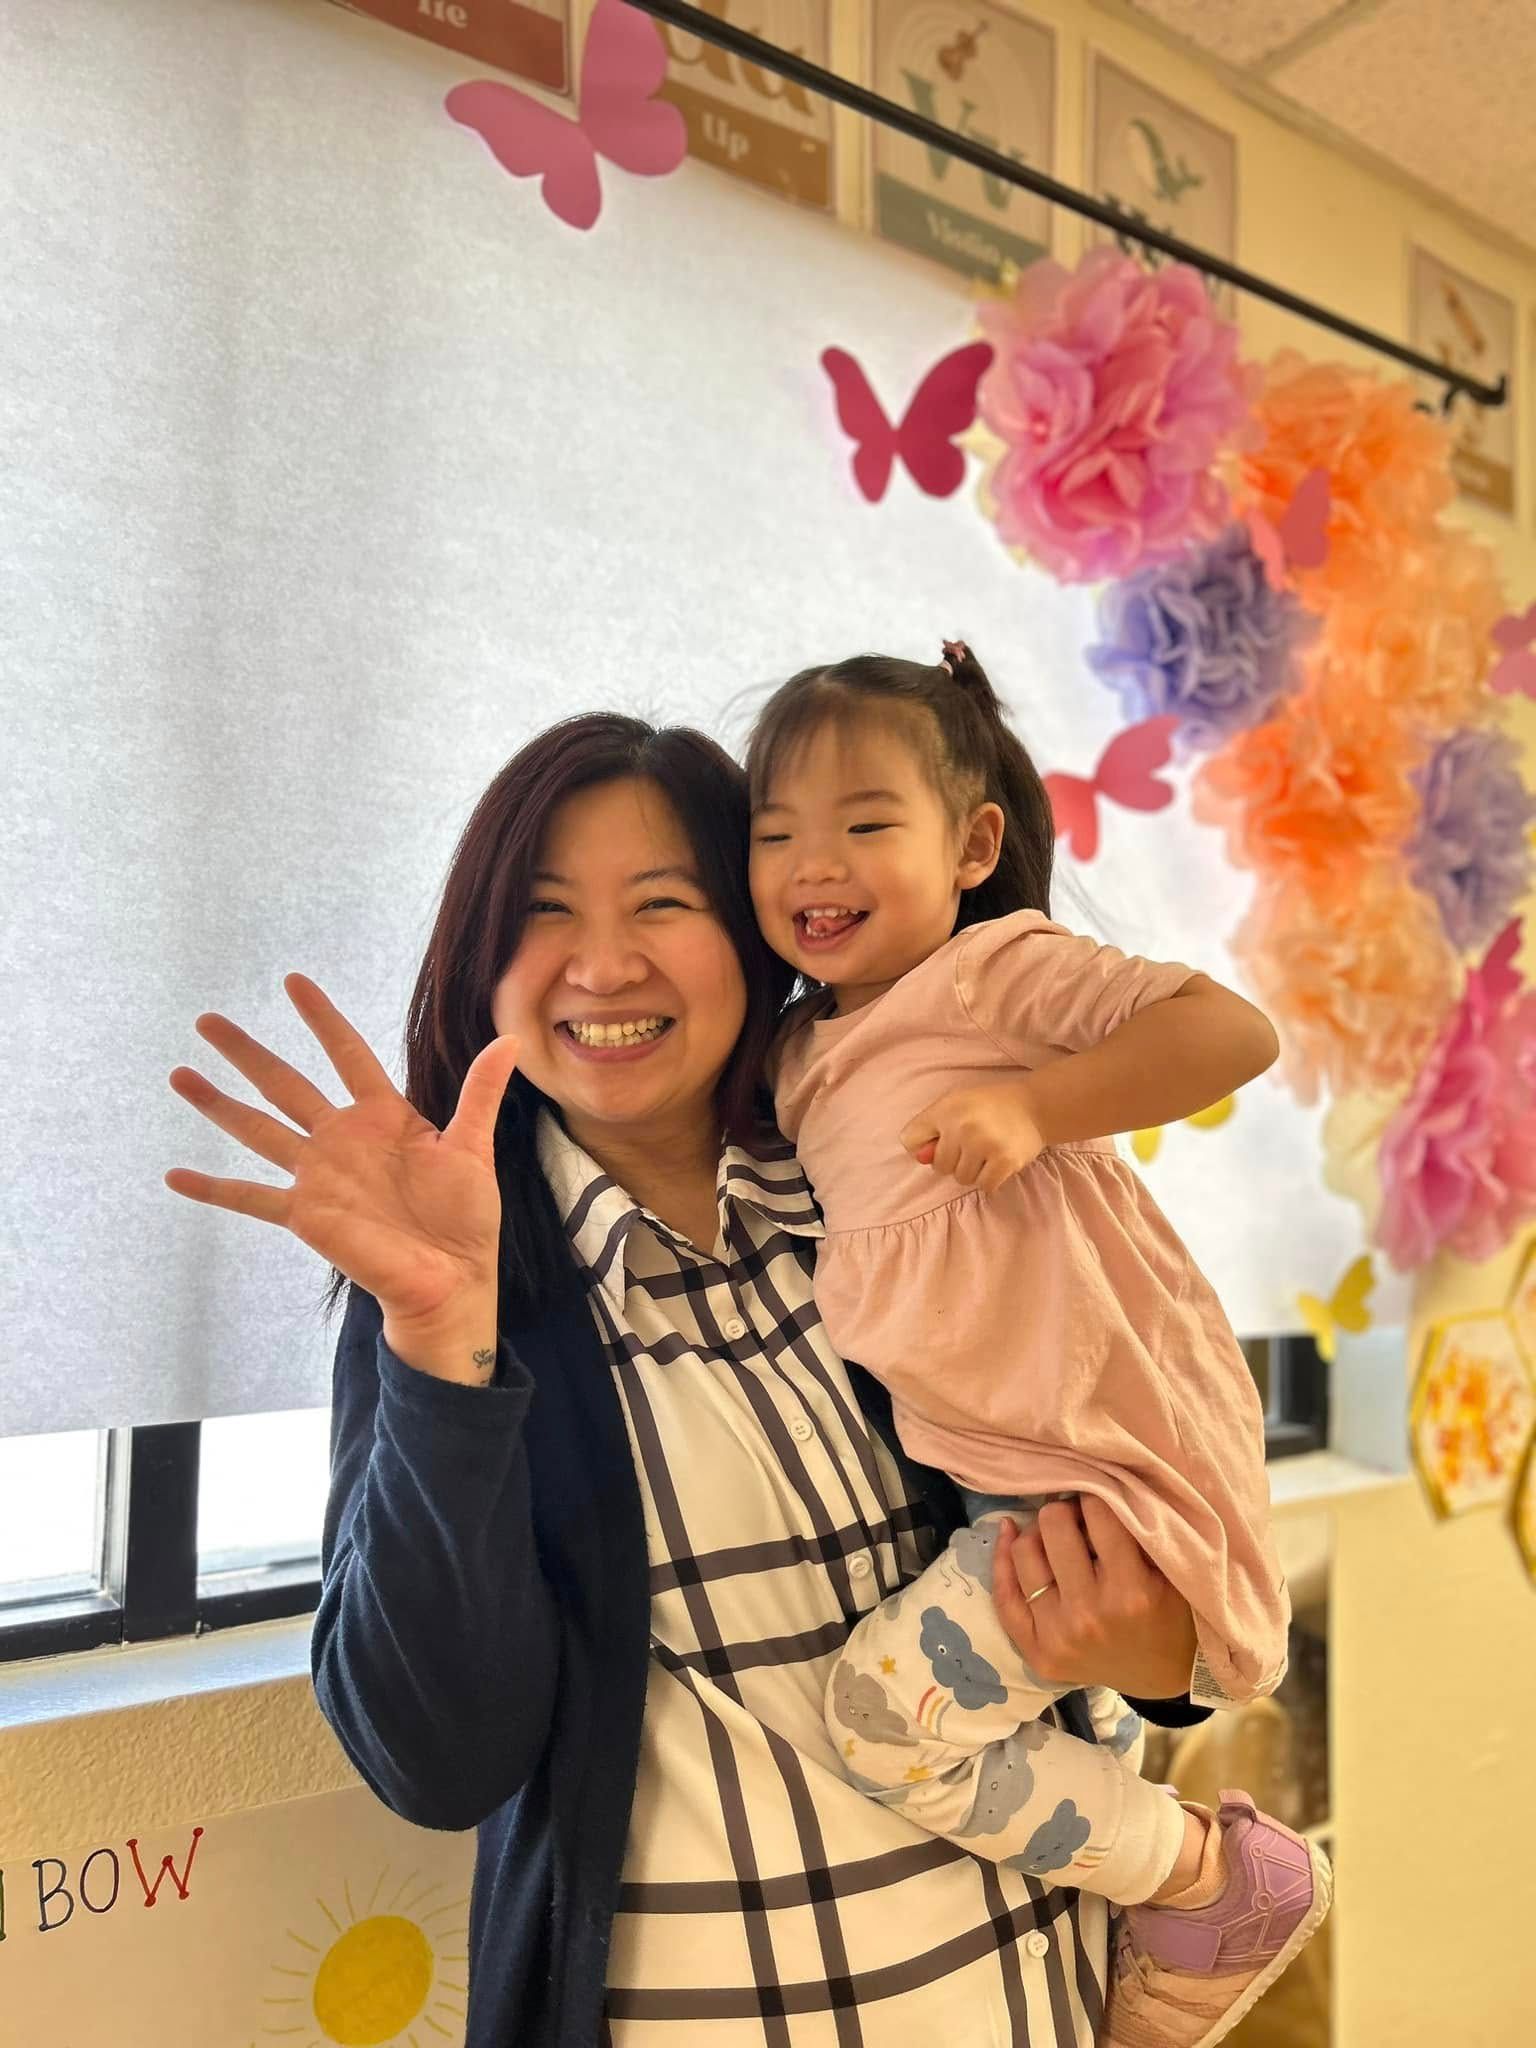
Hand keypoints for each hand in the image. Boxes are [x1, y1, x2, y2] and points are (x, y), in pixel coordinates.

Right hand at [166, 973, 520, 1332]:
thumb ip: (481, 1093)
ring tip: (180, 1075)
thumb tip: (510, 1041)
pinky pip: (250, 1197)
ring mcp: (318, 1175)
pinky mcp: (305, 1213)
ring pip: (258, 1130)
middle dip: (247, 1052)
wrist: (452, 1278)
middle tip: (207, 1020)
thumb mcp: (472, 1147)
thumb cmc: (465, 1216)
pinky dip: (213, 1188)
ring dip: (218, 1105)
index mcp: (383, 1116)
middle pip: (286, 1083)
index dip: (322, 1019)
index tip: (293, 982)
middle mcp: (342, 1139)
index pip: (347, 1054)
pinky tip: (174, 1176)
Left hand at [899, 1079, 1045, 1191]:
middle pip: (938, 1166)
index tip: (940, 1141)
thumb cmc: (989, 1106)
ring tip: (986, 1152)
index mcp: (946, 1108)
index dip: (924, 1145)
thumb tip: (922, 1158)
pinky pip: (984, 1186)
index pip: (909, 1139)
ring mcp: (984, 1144)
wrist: (1034, 1106)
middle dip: (953, 1160)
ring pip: (961, 1178)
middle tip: (972, 1145)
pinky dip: (990, 1180)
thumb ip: (933, 1128)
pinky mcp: (1004, 1161)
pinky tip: (997, 1162)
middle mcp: (962, 1126)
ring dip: (973, 1171)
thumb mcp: (955, 1103)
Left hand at [992, 1498, 1197, 1699]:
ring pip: (1023, 1552)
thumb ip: (1140, 1528)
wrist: (1165, 1675)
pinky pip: (1004, 1597)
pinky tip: (1009, 1534)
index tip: (1099, 1495)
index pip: (1098, 1512)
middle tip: (1075, 1515)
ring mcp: (1058, 1636)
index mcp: (1131, 1592)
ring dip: (1037, 1532)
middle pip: (1053, 1525)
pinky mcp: (1038, 1653)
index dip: (1097, 1494)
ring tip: (1053, 1533)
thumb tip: (1093, 1480)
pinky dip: (1002, 1560)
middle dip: (1064, 1510)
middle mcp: (1089, 1615)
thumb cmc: (1173, 1612)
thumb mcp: (1171, 1568)